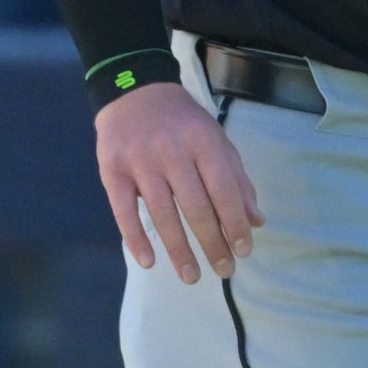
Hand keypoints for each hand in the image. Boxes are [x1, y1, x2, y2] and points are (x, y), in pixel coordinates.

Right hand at [96, 82, 263, 284]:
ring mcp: (140, 161)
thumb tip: (255, 221)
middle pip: (195, 207)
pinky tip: (148, 261)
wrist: (134, 91)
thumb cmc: (182, 121)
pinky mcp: (112, 170)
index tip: (244, 251)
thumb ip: (236, 179)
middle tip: (224, 271)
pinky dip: (135, 238)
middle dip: (213, 244)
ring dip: (179, 250)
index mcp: (203, 141)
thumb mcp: (215, 139)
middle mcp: (172, 151)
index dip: (235, 224)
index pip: (224, 191)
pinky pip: (124, 210)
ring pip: (162, 214)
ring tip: (192, 277)